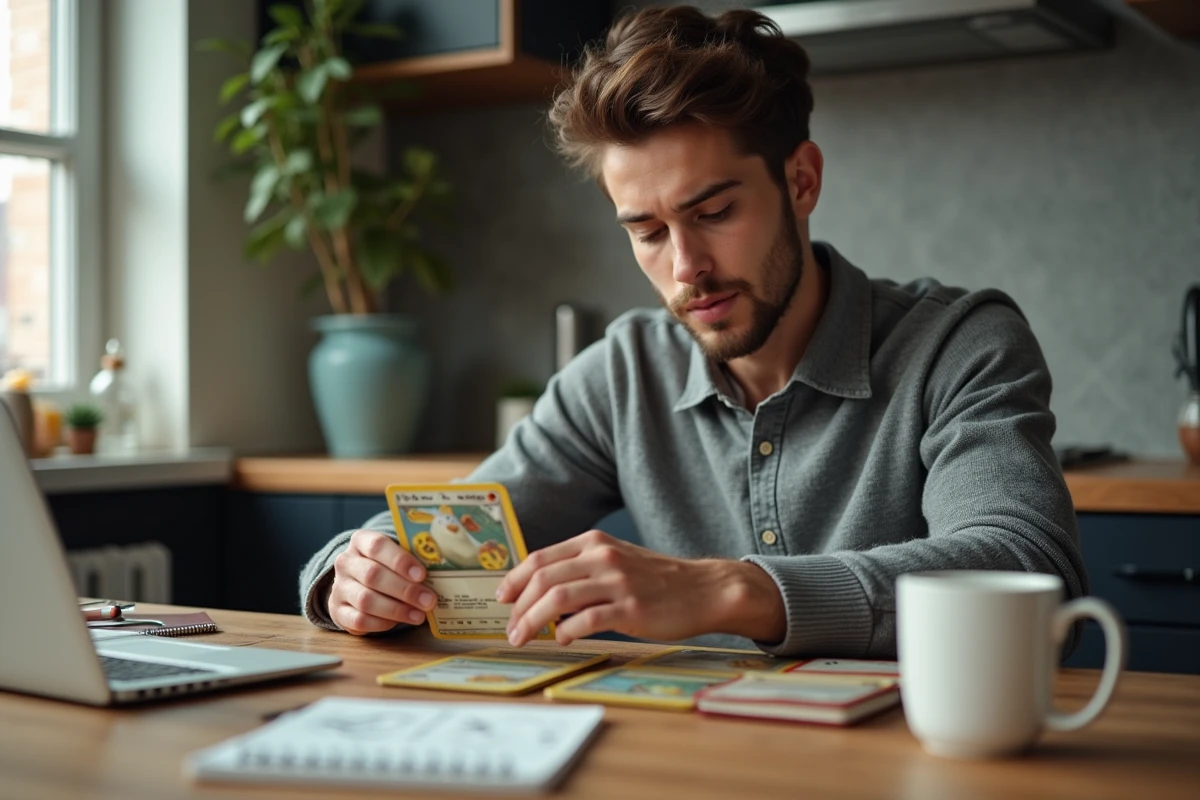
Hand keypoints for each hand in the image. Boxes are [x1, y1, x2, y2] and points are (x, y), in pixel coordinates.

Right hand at [328, 530, 437, 634]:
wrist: (356, 582)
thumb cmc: (386, 566)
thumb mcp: (395, 555)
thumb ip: (412, 559)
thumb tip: (442, 573)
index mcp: (361, 541)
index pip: (378, 545)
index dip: (400, 560)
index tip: (422, 575)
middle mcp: (346, 562)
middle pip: (373, 575)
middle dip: (405, 590)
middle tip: (428, 600)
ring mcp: (339, 587)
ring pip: (366, 600)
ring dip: (396, 610)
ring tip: (419, 615)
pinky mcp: (337, 610)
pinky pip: (359, 620)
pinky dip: (381, 623)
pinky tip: (398, 622)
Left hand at [496, 530, 786, 646]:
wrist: (704, 589)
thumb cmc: (657, 580)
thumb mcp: (617, 560)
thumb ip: (582, 569)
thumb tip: (542, 594)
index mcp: (595, 542)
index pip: (541, 558)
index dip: (515, 579)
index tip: (502, 598)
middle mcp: (603, 557)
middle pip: (543, 578)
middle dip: (519, 606)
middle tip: (510, 628)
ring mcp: (617, 581)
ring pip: (558, 598)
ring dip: (533, 621)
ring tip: (524, 638)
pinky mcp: (631, 608)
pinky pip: (587, 620)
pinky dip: (567, 631)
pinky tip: (562, 639)